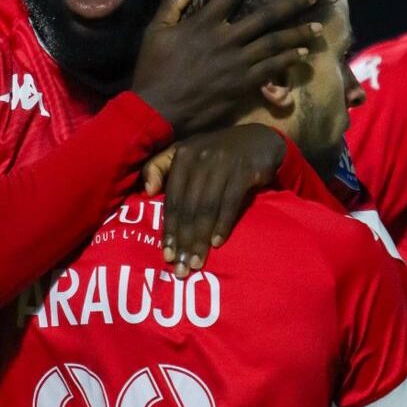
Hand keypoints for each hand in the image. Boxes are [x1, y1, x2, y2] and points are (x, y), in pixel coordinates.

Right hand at [131, 0, 320, 136]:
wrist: (158, 109)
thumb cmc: (153, 70)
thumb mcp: (155, 32)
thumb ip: (173, 4)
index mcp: (203, 23)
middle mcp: (225, 39)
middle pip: (265, 16)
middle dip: (291, 4)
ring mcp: (236, 63)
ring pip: (274, 43)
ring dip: (298, 33)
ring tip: (318, 26)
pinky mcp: (242, 84)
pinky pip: (271, 68)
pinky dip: (287, 60)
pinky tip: (302, 54)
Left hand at [143, 123, 286, 276]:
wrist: (259, 139)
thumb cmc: (217, 153)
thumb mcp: (187, 153)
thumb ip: (161, 166)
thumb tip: (147, 191)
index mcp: (182, 155)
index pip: (172, 198)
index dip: (168, 229)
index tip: (166, 255)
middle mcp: (200, 157)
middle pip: (188, 207)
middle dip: (183, 240)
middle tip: (181, 267)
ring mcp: (223, 163)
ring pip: (207, 207)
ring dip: (201, 238)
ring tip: (197, 261)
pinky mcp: (244, 170)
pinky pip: (230, 202)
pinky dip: (223, 224)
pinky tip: (217, 243)